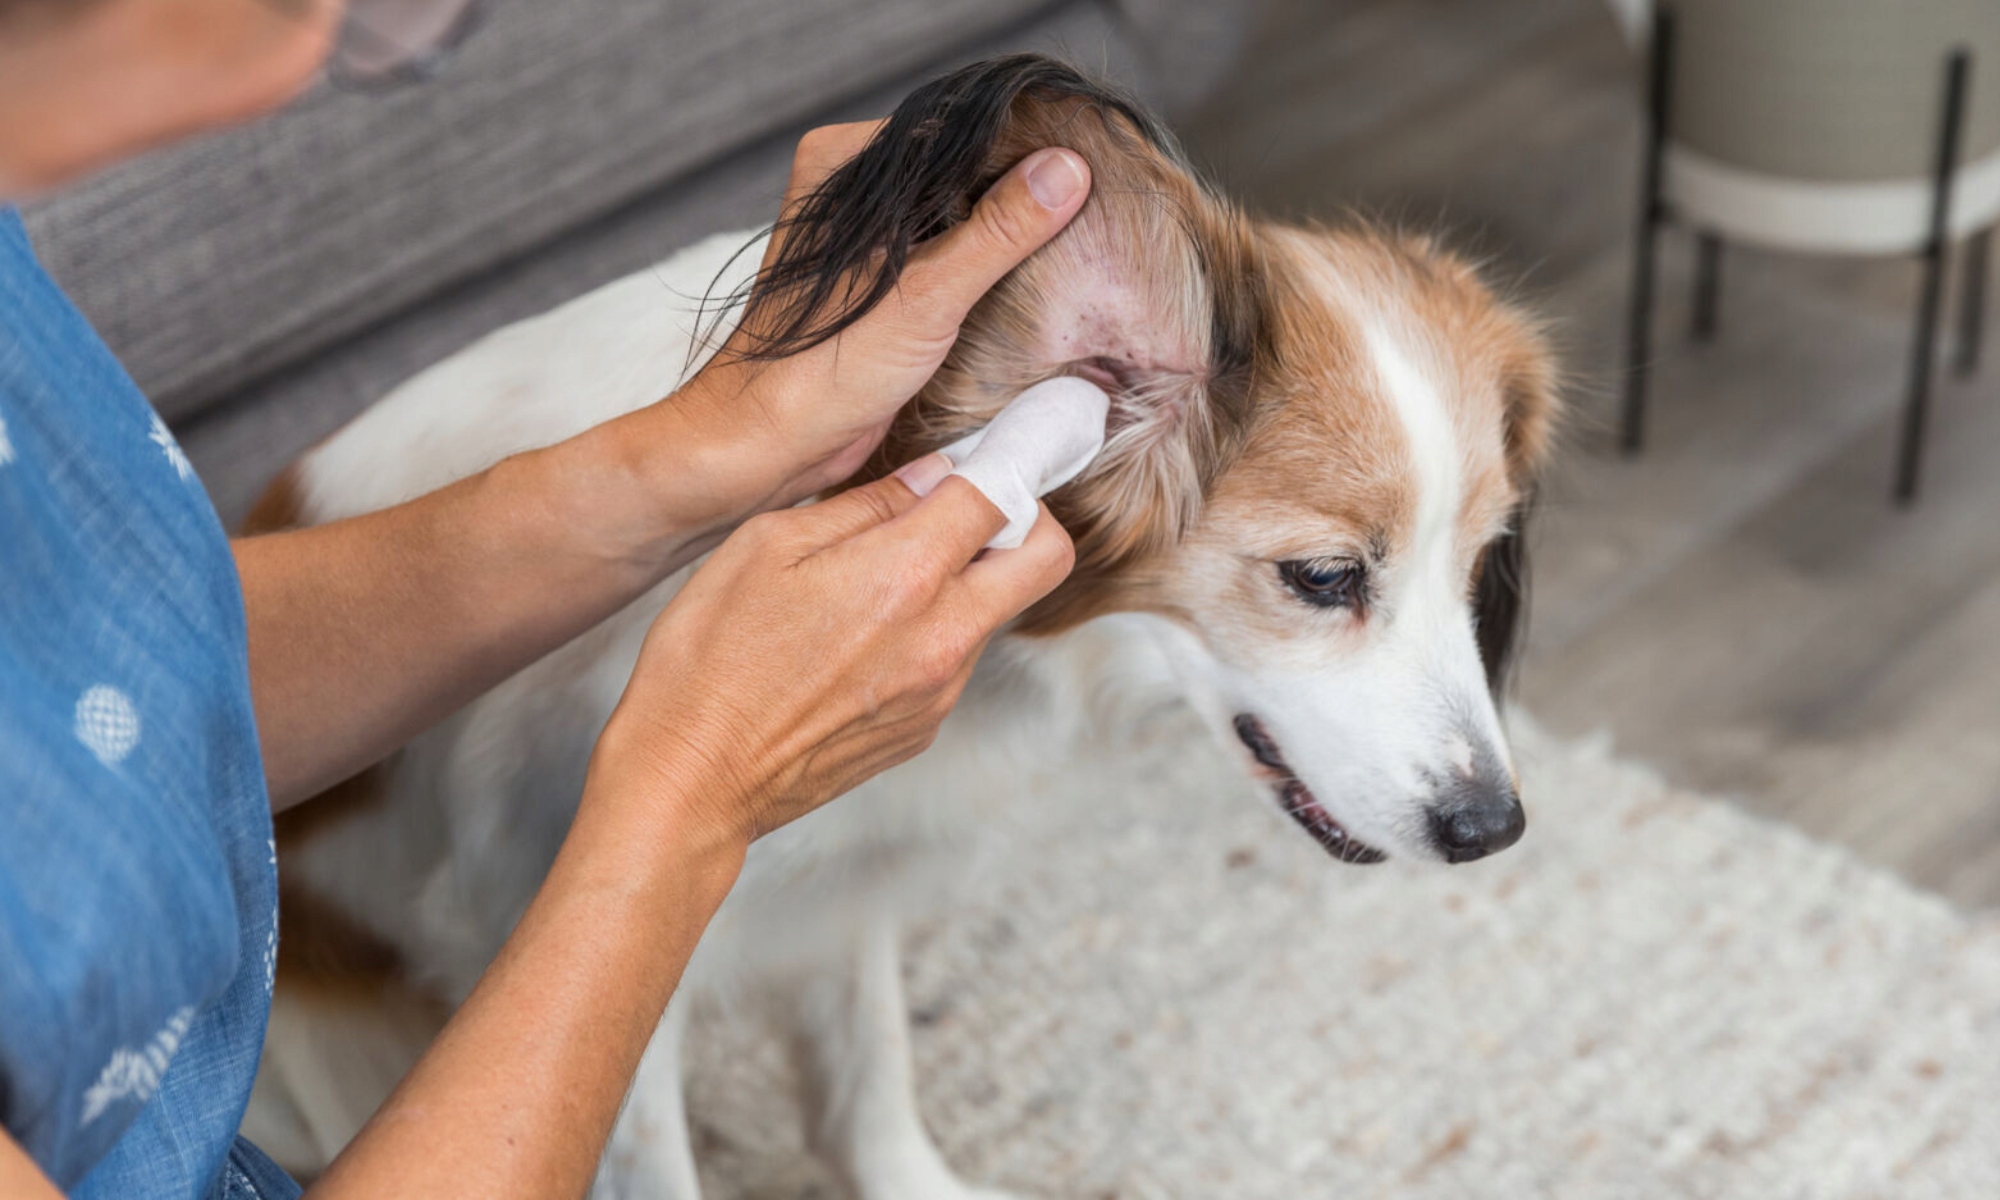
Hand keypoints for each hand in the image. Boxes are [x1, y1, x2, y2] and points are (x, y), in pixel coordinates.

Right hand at [587, 457, 1074, 850]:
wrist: (691, 780)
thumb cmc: (708, 660)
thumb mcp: (767, 546)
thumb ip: (863, 505)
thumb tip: (932, 476)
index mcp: (904, 576)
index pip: (1003, 496)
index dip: (1001, 460)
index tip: (988, 450)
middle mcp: (942, 637)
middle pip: (1046, 559)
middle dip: (1021, 521)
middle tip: (963, 513)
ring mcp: (940, 691)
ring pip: (996, 611)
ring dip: (963, 583)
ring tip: (875, 583)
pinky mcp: (924, 728)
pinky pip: (955, 660)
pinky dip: (929, 634)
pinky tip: (856, 639)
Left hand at [670, 122, 1092, 515]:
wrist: (770, 442)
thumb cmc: (823, 370)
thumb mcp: (929, 295)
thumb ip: (999, 231)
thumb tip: (1065, 171)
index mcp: (846, 163)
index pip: (956, 134)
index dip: (1021, 154)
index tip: (1082, 177)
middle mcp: (851, 189)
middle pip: (961, 173)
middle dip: (1018, 197)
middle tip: (1087, 220)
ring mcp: (866, 236)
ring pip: (957, 216)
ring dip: (1005, 237)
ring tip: (1067, 250)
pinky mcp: (879, 280)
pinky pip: (946, 254)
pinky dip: (983, 268)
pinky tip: (1026, 285)